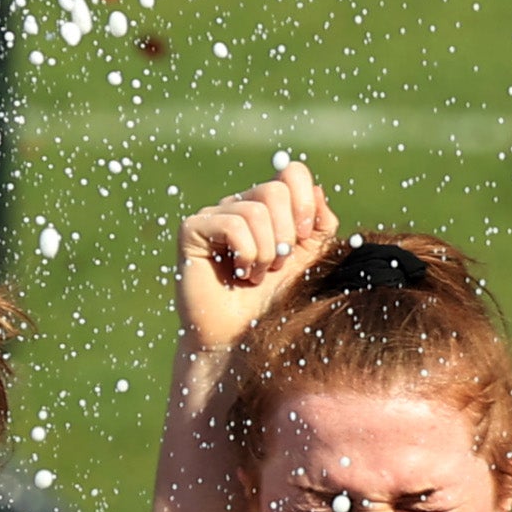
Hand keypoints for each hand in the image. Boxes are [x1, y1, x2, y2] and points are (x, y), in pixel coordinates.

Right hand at [175, 163, 338, 355]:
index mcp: (266, 206)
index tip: (303, 239)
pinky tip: (239, 273)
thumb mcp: (307, 260)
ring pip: (256, 210)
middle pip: (275, 190)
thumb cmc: (272, 300)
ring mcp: (213, 215)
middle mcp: (238, 204)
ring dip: (265, 252)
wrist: (241, 337)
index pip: (291, 173)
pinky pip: (232, 224)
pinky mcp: (192, 230)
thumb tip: (317, 191)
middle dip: (286, 234)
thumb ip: (319, 225)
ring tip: (256, 274)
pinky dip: (246, 253)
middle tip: (276, 264)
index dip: (304, 203)